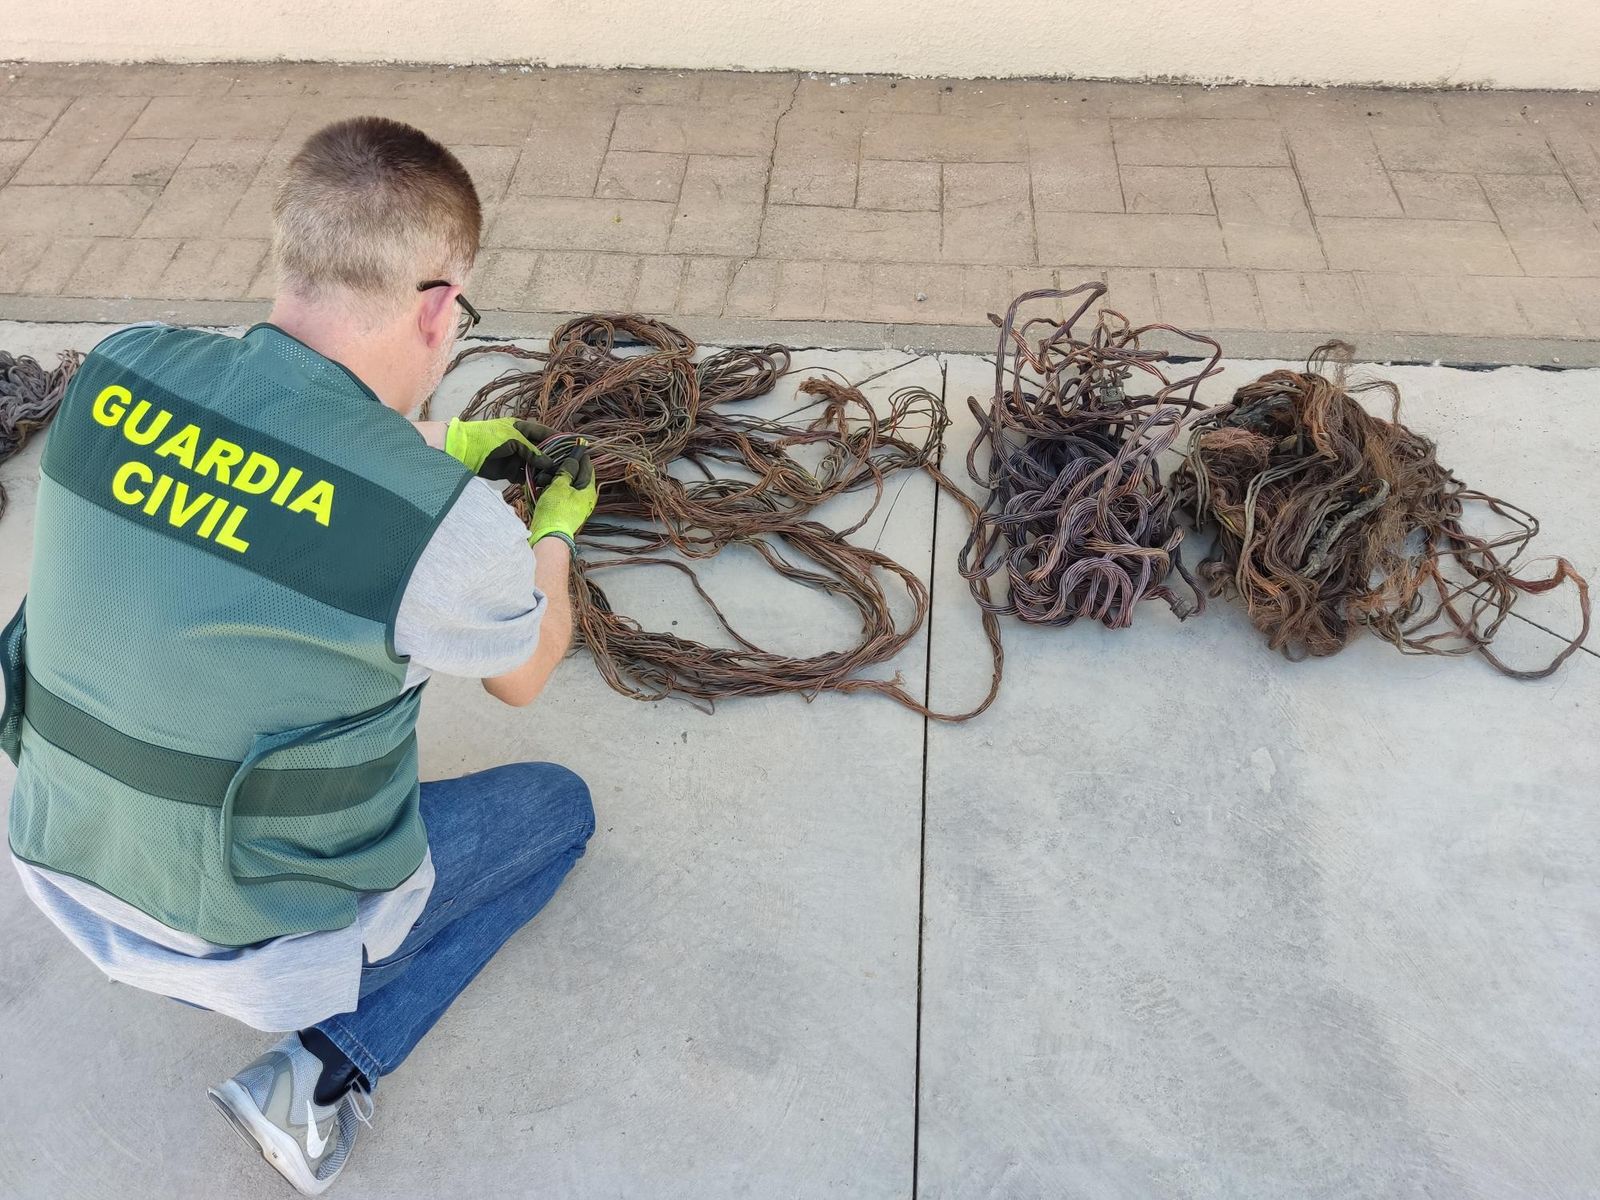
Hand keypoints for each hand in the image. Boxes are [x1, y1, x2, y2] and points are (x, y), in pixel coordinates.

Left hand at [444, 417, 558, 481]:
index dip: (559, 439)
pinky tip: (543, 485)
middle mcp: (521, 443)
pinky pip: (526, 476)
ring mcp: (516, 458)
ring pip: (536, 465)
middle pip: (543, 451)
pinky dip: (534, 480)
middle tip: (567, 466)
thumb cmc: (488, 438)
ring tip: (556, 478)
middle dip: (554, 458)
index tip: (573, 446)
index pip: (546, 433)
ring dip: (545, 471)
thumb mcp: (513, 439)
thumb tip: (550, 463)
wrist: (464, 451)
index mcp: (522, 428)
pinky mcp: (510, 472)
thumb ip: (532, 451)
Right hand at [527, 446, 597, 548]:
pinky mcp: (565, 511)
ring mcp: (575, 505)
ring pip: (566, 485)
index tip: (573, 446)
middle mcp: (585, 497)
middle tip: (553, 460)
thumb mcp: (560, 486)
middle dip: (564, 468)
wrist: (548, 536)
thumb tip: (574, 460)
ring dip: (555, 479)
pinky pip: (560, 495)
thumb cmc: (556, 510)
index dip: (580, 456)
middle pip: (576, 476)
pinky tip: (542, 486)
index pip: (587, 467)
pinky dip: (552, 489)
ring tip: (544, 476)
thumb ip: (567, 471)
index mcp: (588, 490)